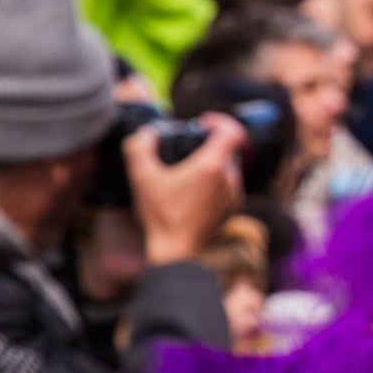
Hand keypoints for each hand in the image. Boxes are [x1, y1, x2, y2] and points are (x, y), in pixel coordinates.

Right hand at [127, 116, 243, 266]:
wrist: (177, 250)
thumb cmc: (161, 214)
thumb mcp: (142, 179)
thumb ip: (139, 149)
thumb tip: (147, 133)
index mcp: (212, 166)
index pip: (233, 131)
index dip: (220, 121)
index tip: (202, 124)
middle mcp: (229, 177)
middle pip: (228, 148)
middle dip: (209, 143)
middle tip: (188, 146)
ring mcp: (233, 193)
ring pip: (228, 166)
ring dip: (211, 162)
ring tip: (187, 171)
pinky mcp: (232, 206)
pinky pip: (228, 184)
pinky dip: (214, 180)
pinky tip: (192, 190)